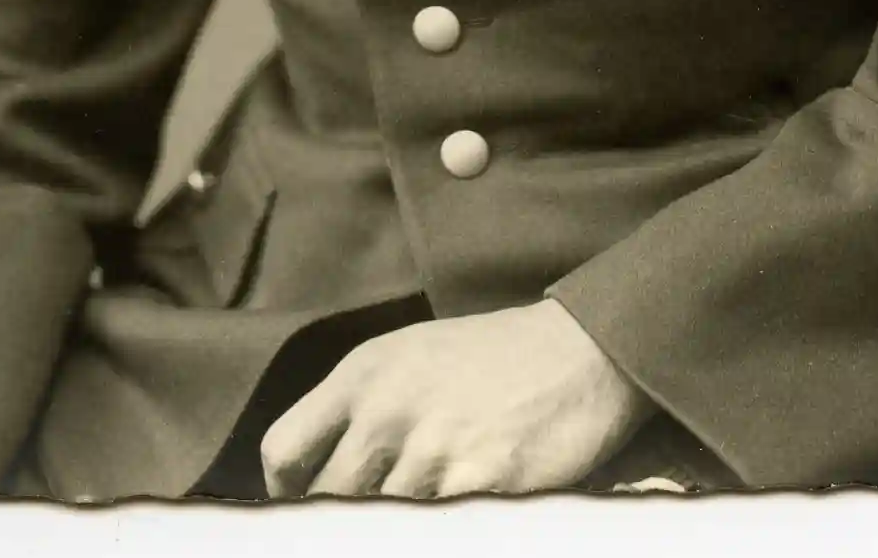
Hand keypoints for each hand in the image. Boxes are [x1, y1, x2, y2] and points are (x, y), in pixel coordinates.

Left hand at [261, 299, 654, 498]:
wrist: (593, 347)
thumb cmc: (502, 356)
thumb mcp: (416, 355)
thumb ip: (362, 407)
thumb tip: (321, 478)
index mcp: (366, 371)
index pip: (284, 451)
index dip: (288, 494)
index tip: (311, 509)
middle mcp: (390, 407)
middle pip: (329, 498)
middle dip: (349, 517)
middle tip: (379, 516)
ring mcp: (436, 446)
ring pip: (379, 521)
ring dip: (400, 522)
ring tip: (431, 506)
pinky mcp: (482, 480)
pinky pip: (433, 529)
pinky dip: (441, 527)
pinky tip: (462, 514)